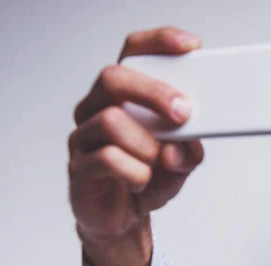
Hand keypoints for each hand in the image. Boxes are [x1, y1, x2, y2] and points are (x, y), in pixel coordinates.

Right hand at [68, 26, 203, 265]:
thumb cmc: (148, 179)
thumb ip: (189, 151)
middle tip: (183, 113)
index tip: (191, 47)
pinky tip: (141, 182)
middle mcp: (98, 108)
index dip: (160, 42)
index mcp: (125, 96)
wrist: (122, 219)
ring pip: (111, 121)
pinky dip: (137, 173)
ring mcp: (84, 137)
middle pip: (114, 78)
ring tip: (158, 164)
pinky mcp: (80, 167)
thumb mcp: (181, 163)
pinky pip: (108, 159)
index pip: (134, 53)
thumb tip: (182, 145)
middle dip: (153, 92)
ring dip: (148, 145)